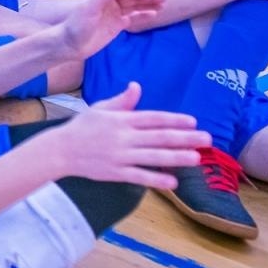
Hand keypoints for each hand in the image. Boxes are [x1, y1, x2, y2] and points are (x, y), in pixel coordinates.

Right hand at [51, 83, 206, 187]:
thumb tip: (137, 86)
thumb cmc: (82, 127)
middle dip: (184, 137)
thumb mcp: (99, 108)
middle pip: (158, 137)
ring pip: (153, 156)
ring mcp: (120, 155)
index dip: (173, 120)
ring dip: (176, 157)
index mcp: (120, 119)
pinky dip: (156, 179)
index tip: (193, 121)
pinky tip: (173, 182)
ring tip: (196, 158)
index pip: (152, 118)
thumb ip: (121, 101)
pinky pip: (139, 176)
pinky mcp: (116, 172)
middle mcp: (123, 137)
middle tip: (207, 139)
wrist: (61, 150)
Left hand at [59, 0, 162, 59]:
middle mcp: (109, 3)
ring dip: (147, 5)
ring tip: (162, 5)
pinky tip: (153, 14)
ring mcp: (113, 14)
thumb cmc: (76, 26)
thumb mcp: (89, 8)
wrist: (69, 45)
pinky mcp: (116, 26)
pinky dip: (142, 16)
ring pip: (134, 7)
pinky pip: (132, 18)